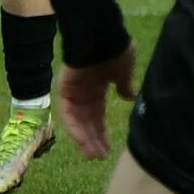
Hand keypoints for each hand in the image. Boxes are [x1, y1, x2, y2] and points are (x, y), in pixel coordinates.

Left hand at [57, 42, 136, 159]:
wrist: (101, 37)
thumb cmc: (115, 50)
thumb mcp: (125, 71)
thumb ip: (125, 85)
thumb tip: (130, 97)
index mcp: (99, 87)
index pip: (99, 115)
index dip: (102, 131)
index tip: (108, 148)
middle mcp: (84, 93)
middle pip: (88, 122)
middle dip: (94, 139)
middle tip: (99, 156)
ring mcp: (73, 93)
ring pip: (78, 122)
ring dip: (85, 139)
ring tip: (93, 155)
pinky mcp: (64, 92)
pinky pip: (69, 116)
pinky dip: (76, 129)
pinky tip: (85, 142)